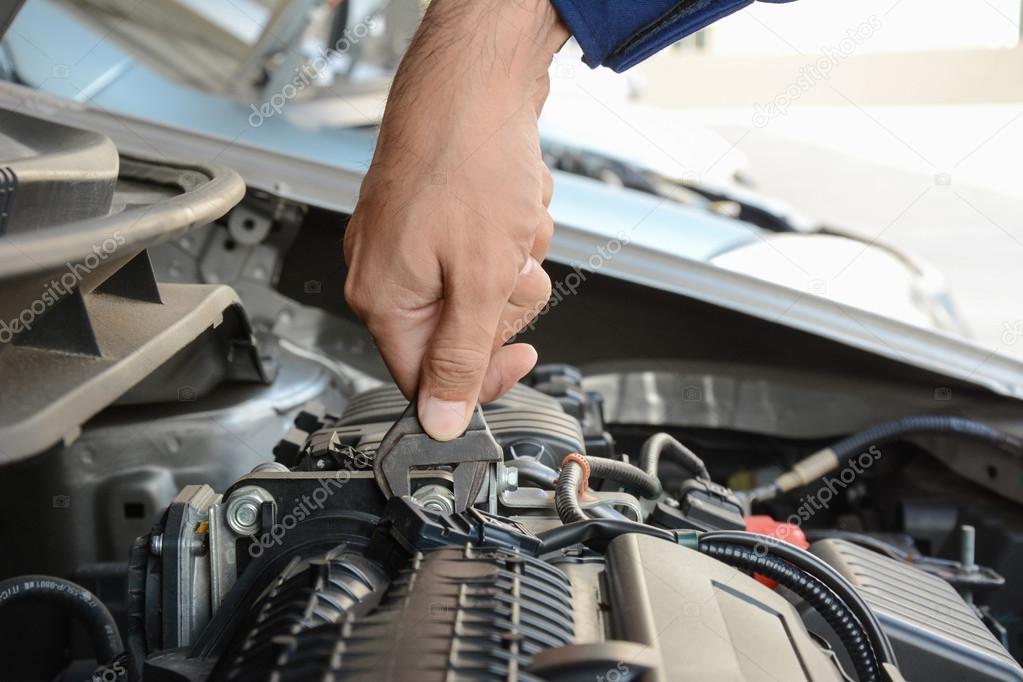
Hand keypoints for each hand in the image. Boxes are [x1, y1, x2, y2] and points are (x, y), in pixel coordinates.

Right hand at [343, 0, 568, 439]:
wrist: (476, 79)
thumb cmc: (467, 160)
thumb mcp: (479, 280)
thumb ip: (461, 358)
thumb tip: (443, 420)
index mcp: (382, 298)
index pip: (424, 380)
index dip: (480, 378)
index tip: (520, 357)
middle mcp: (385, 271)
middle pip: (461, 332)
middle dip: (503, 298)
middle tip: (509, 262)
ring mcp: (410, 239)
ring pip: (482, 288)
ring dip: (513, 260)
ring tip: (509, 220)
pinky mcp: (437, 213)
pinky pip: (486, 249)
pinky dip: (509, 230)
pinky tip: (509, 199)